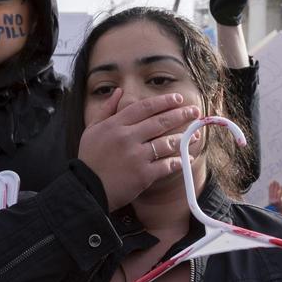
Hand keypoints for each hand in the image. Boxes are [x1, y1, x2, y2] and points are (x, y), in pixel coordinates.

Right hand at [78, 90, 201, 210]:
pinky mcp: (143, 174)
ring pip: (166, 142)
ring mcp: (136, 156)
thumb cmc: (89, 159)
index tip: (178, 99)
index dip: (164, 101)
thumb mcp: (92, 129)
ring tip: (195, 135)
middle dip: (181, 115)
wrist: (86, 189)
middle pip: (160, 121)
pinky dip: (178, 161)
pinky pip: (166, 165)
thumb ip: (106, 109)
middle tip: (195, 111)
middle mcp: (127, 137)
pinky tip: (186, 159)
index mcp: (115, 124)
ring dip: (184, 138)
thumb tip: (119, 92)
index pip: (144, 107)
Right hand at [267, 180, 281, 213]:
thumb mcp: (277, 200)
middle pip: (272, 191)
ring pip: (276, 192)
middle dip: (273, 185)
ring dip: (276, 186)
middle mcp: (271, 201)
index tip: (271, 183)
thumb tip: (276, 188)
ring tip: (277, 182)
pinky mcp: (279, 201)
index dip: (270, 187)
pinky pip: (280, 193)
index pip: (270, 192)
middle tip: (274, 181)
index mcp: (270, 200)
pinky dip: (281, 189)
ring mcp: (275, 201)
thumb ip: (276, 195)